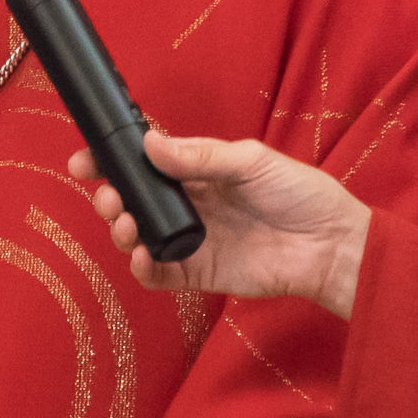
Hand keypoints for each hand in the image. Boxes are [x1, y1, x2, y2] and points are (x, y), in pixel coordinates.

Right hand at [70, 129, 370, 316]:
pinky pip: (160, 274)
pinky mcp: (199, 272)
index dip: (113, 161)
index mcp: (200, 171)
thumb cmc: (301, 195)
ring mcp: (192, 240)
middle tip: (109, 198)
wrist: (331, 245)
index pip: (146, 163)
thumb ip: (201, 155)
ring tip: (126, 224)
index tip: (86, 161)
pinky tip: (141, 257)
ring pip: (140, 236)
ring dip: (123, 230)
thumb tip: (151, 144)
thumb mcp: (252, 161)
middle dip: (111, 197)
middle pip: (135, 200)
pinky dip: (143, 268)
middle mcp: (190, 204)